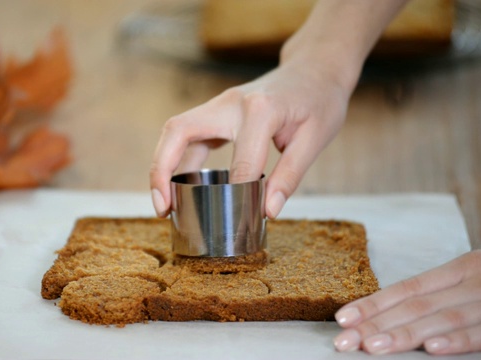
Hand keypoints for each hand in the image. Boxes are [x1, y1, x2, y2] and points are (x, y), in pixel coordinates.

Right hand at [149, 58, 352, 217]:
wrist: (314, 69)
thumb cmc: (319, 101)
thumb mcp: (315, 139)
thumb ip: (290, 175)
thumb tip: (267, 211)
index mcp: (260, 110)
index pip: (241, 161)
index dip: (238, 194)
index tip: (239, 219)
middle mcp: (231, 103)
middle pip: (178, 132)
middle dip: (161, 170)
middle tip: (162, 208)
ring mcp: (219, 104)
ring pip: (174, 132)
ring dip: (162, 166)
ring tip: (163, 204)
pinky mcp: (215, 111)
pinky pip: (186, 135)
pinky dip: (176, 161)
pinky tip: (178, 187)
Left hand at [334, 248, 480, 354]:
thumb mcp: (472, 279)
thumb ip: (439, 294)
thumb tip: (389, 314)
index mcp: (458, 270)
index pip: (405, 288)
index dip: (372, 304)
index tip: (342, 318)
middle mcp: (470, 283)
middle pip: (415, 305)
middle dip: (376, 324)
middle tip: (345, 341)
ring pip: (442, 318)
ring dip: (405, 334)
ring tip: (373, 346)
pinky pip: (480, 333)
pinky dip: (455, 340)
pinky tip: (430, 348)